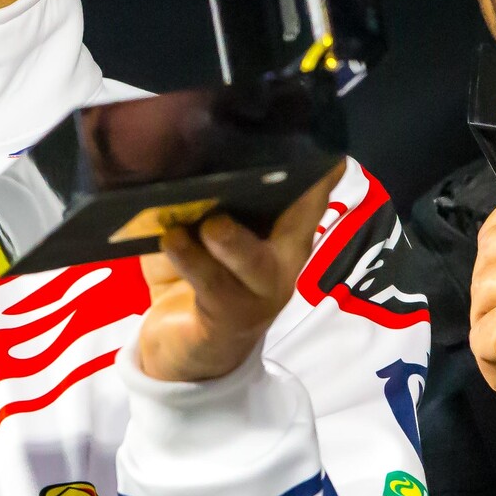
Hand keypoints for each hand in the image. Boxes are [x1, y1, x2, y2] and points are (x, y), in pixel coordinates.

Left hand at [135, 164, 345, 382]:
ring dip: (232, 241)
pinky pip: (211, 287)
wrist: (182, 348)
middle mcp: (281, 263)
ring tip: (211, 223)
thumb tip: (185, 151)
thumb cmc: (198, 274)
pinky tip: (172, 240)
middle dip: (294, 200)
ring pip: (253, 263)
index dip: (317, 173)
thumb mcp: (204, 232)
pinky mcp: (227, 318)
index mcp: (282, 235)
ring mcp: (259, 295)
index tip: (323, 146)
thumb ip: (207, 200)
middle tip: (267, 173)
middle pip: (298, 227)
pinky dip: (190, 261)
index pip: (309, 197)